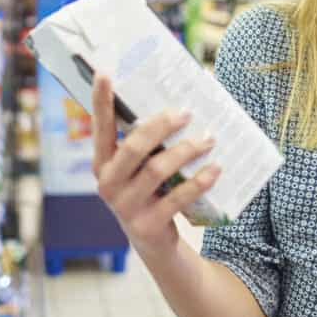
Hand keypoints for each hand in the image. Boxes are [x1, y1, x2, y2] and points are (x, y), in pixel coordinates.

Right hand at [91, 73, 221, 258]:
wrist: (153, 243)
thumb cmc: (149, 191)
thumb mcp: (140, 168)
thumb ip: (149, 143)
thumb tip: (180, 102)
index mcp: (102, 163)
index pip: (100, 127)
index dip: (101, 101)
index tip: (104, 73)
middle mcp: (107, 183)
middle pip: (134, 147)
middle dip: (162, 125)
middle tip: (187, 112)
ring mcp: (125, 207)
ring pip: (157, 169)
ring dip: (186, 150)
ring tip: (210, 139)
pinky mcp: (148, 225)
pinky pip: (177, 198)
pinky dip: (199, 181)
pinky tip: (215, 169)